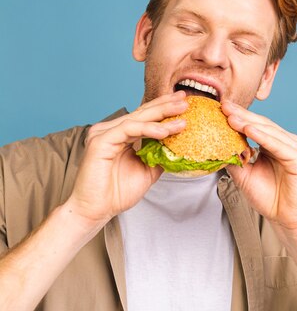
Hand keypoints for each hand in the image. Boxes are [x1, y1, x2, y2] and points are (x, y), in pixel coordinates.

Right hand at [65, 91, 187, 227]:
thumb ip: (160, 155)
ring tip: (182, 117)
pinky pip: (129, 129)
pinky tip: (164, 132)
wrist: (97, 210)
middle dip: (166, 105)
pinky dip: (148, 129)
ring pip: (137, 119)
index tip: (184, 102)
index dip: (164, 107)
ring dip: (162, 116)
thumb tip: (180, 146)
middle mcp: (111, 130)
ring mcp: (104, 134)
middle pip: (142, 113)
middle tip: (185, 99)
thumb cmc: (117, 193)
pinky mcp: (100, 141)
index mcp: (121, 135)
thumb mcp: (148, 170)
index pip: (145, 116)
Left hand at [221, 101, 296, 230]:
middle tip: (224, 105)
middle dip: (242, 115)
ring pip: (269, 132)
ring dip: (250, 123)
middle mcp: (286, 142)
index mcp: (274, 144)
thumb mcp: (244, 175)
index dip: (238, 116)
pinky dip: (264, 137)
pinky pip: (279, 145)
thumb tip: (215, 145)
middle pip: (262, 124)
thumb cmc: (268, 197)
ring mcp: (294, 149)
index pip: (254, 125)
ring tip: (232, 117)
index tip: (220, 107)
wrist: (285, 218)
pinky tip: (249, 130)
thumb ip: (234, 158)